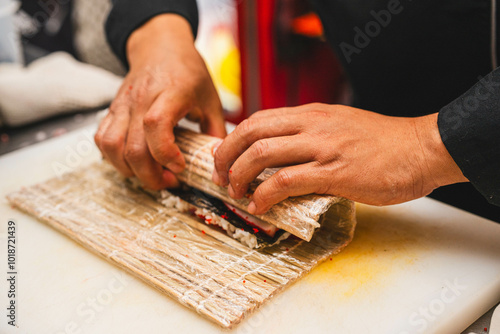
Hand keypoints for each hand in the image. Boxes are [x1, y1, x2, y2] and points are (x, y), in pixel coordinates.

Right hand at [95, 14, 225, 189]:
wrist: (160, 46)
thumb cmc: (187, 72)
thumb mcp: (211, 98)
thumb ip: (216, 131)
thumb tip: (220, 161)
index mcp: (169, 93)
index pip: (155, 126)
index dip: (165, 154)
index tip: (180, 167)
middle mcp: (141, 100)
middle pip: (132, 148)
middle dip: (150, 175)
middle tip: (169, 181)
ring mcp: (123, 105)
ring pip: (111, 147)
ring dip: (129, 170)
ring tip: (150, 174)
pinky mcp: (112, 110)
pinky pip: (102, 139)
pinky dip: (113, 157)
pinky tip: (132, 162)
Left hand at [212, 103, 467, 213]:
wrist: (422, 148)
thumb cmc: (384, 142)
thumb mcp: (340, 126)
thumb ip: (312, 135)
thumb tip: (286, 156)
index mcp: (311, 113)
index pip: (259, 118)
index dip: (233, 138)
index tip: (224, 156)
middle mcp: (312, 125)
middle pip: (251, 132)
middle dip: (226, 155)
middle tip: (219, 176)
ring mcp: (322, 147)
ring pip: (262, 154)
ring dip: (240, 175)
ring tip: (236, 193)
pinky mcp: (334, 172)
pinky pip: (286, 181)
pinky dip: (265, 195)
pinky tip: (261, 206)